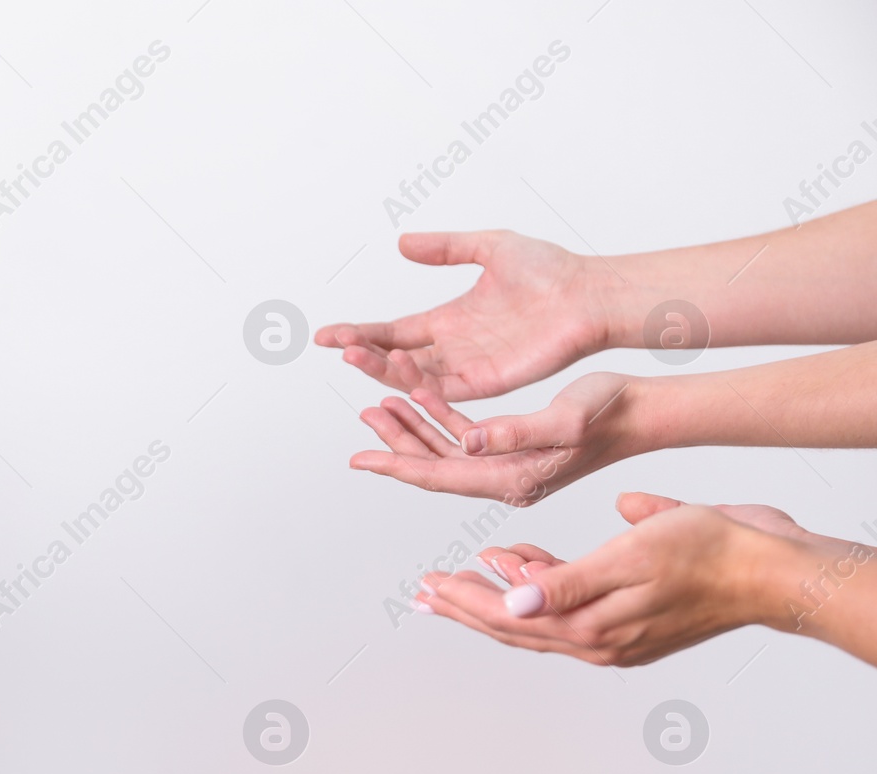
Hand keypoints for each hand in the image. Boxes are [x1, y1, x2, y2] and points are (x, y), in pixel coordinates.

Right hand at [316, 230, 616, 400]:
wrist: (588, 294)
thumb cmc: (551, 271)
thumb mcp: (488, 246)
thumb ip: (444, 247)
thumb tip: (402, 242)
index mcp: (449, 319)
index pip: (393, 330)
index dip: (360, 333)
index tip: (327, 335)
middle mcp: (454, 347)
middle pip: (394, 357)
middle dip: (362, 353)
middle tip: (336, 346)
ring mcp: (469, 368)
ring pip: (412, 376)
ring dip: (381, 368)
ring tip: (354, 355)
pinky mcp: (488, 382)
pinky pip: (444, 388)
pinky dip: (417, 383)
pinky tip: (395, 368)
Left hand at [352, 372, 639, 504]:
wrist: (645, 411)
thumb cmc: (613, 413)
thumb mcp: (564, 419)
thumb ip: (514, 432)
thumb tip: (467, 441)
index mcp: (513, 480)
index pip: (440, 476)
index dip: (395, 466)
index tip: (358, 459)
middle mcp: (506, 480)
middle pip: (435, 465)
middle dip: (396, 442)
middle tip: (363, 417)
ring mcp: (510, 467)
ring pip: (446, 451)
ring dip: (413, 427)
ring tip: (379, 403)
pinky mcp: (516, 449)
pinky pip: (467, 438)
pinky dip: (441, 417)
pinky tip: (421, 395)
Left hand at [413, 493, 824, 666]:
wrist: (772, 569)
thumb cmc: (710, 552)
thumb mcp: (631, 554)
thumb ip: (566, 582)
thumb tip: (511, 604)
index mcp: (592, 627)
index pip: (507, 618)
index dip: (463, 600)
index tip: (428, 585)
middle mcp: (598, 640)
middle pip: (513, 626)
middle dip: (466, 605)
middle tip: (425, 591)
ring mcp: (615, 634)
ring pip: (538, 618)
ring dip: (498, 596)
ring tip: (463, 575)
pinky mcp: (631, 620)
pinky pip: (568, 607)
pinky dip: (540, 584)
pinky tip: (522, 563)